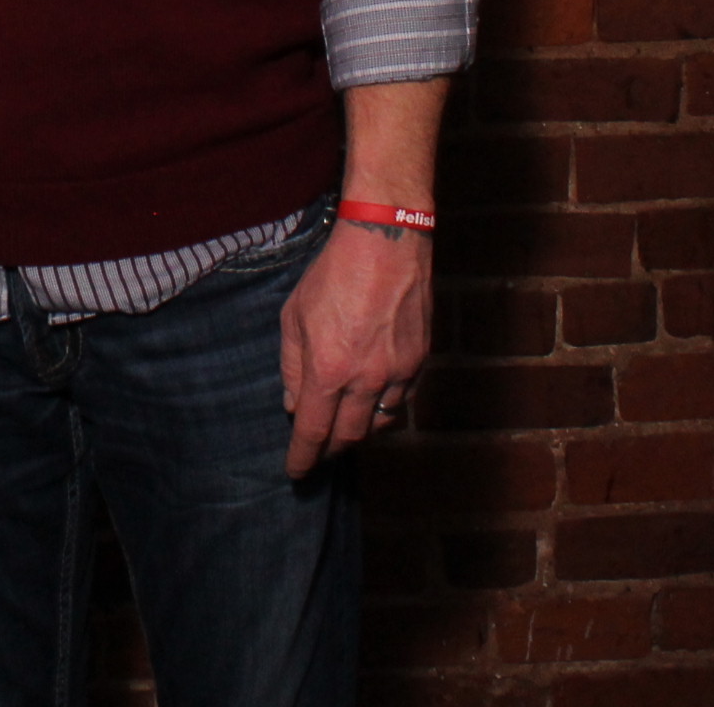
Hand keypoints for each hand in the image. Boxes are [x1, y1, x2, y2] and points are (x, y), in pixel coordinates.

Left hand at [278, 216, 431, 477]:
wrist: (386, 240)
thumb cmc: (333, 273)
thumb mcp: (294, 316)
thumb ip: (292, 366)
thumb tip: (294, 404)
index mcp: (329, 370)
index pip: (314, 432)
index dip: (304, 457)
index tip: (296, 472)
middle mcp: (367, 379)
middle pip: (349, 436)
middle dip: (331, 450)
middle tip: (319, 453)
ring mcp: (398, 371)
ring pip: (380, 423)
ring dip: (359, 430)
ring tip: (345, 426)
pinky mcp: (420, 360)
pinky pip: (402, 399)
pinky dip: (384, 408)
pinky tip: (373, 400)